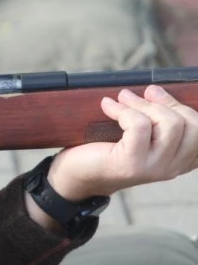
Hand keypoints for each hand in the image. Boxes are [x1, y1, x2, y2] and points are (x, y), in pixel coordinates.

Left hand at [48, 85, 197, 201]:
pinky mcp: (132, 163)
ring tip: (121, 99)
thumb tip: (156, 90)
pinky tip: (107, 106)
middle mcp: (173, 167)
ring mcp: (154, 167)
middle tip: (135, 96)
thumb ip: (154, 119)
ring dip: (141, 104)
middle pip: (190, 124)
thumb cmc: (106, 149)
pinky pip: (139, 125)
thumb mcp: (138, 135)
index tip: (154, 96)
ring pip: (169, 123)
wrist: (77, 174)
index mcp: (180, 160)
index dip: (179, 106)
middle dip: (163, 102)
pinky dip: (122, 110)